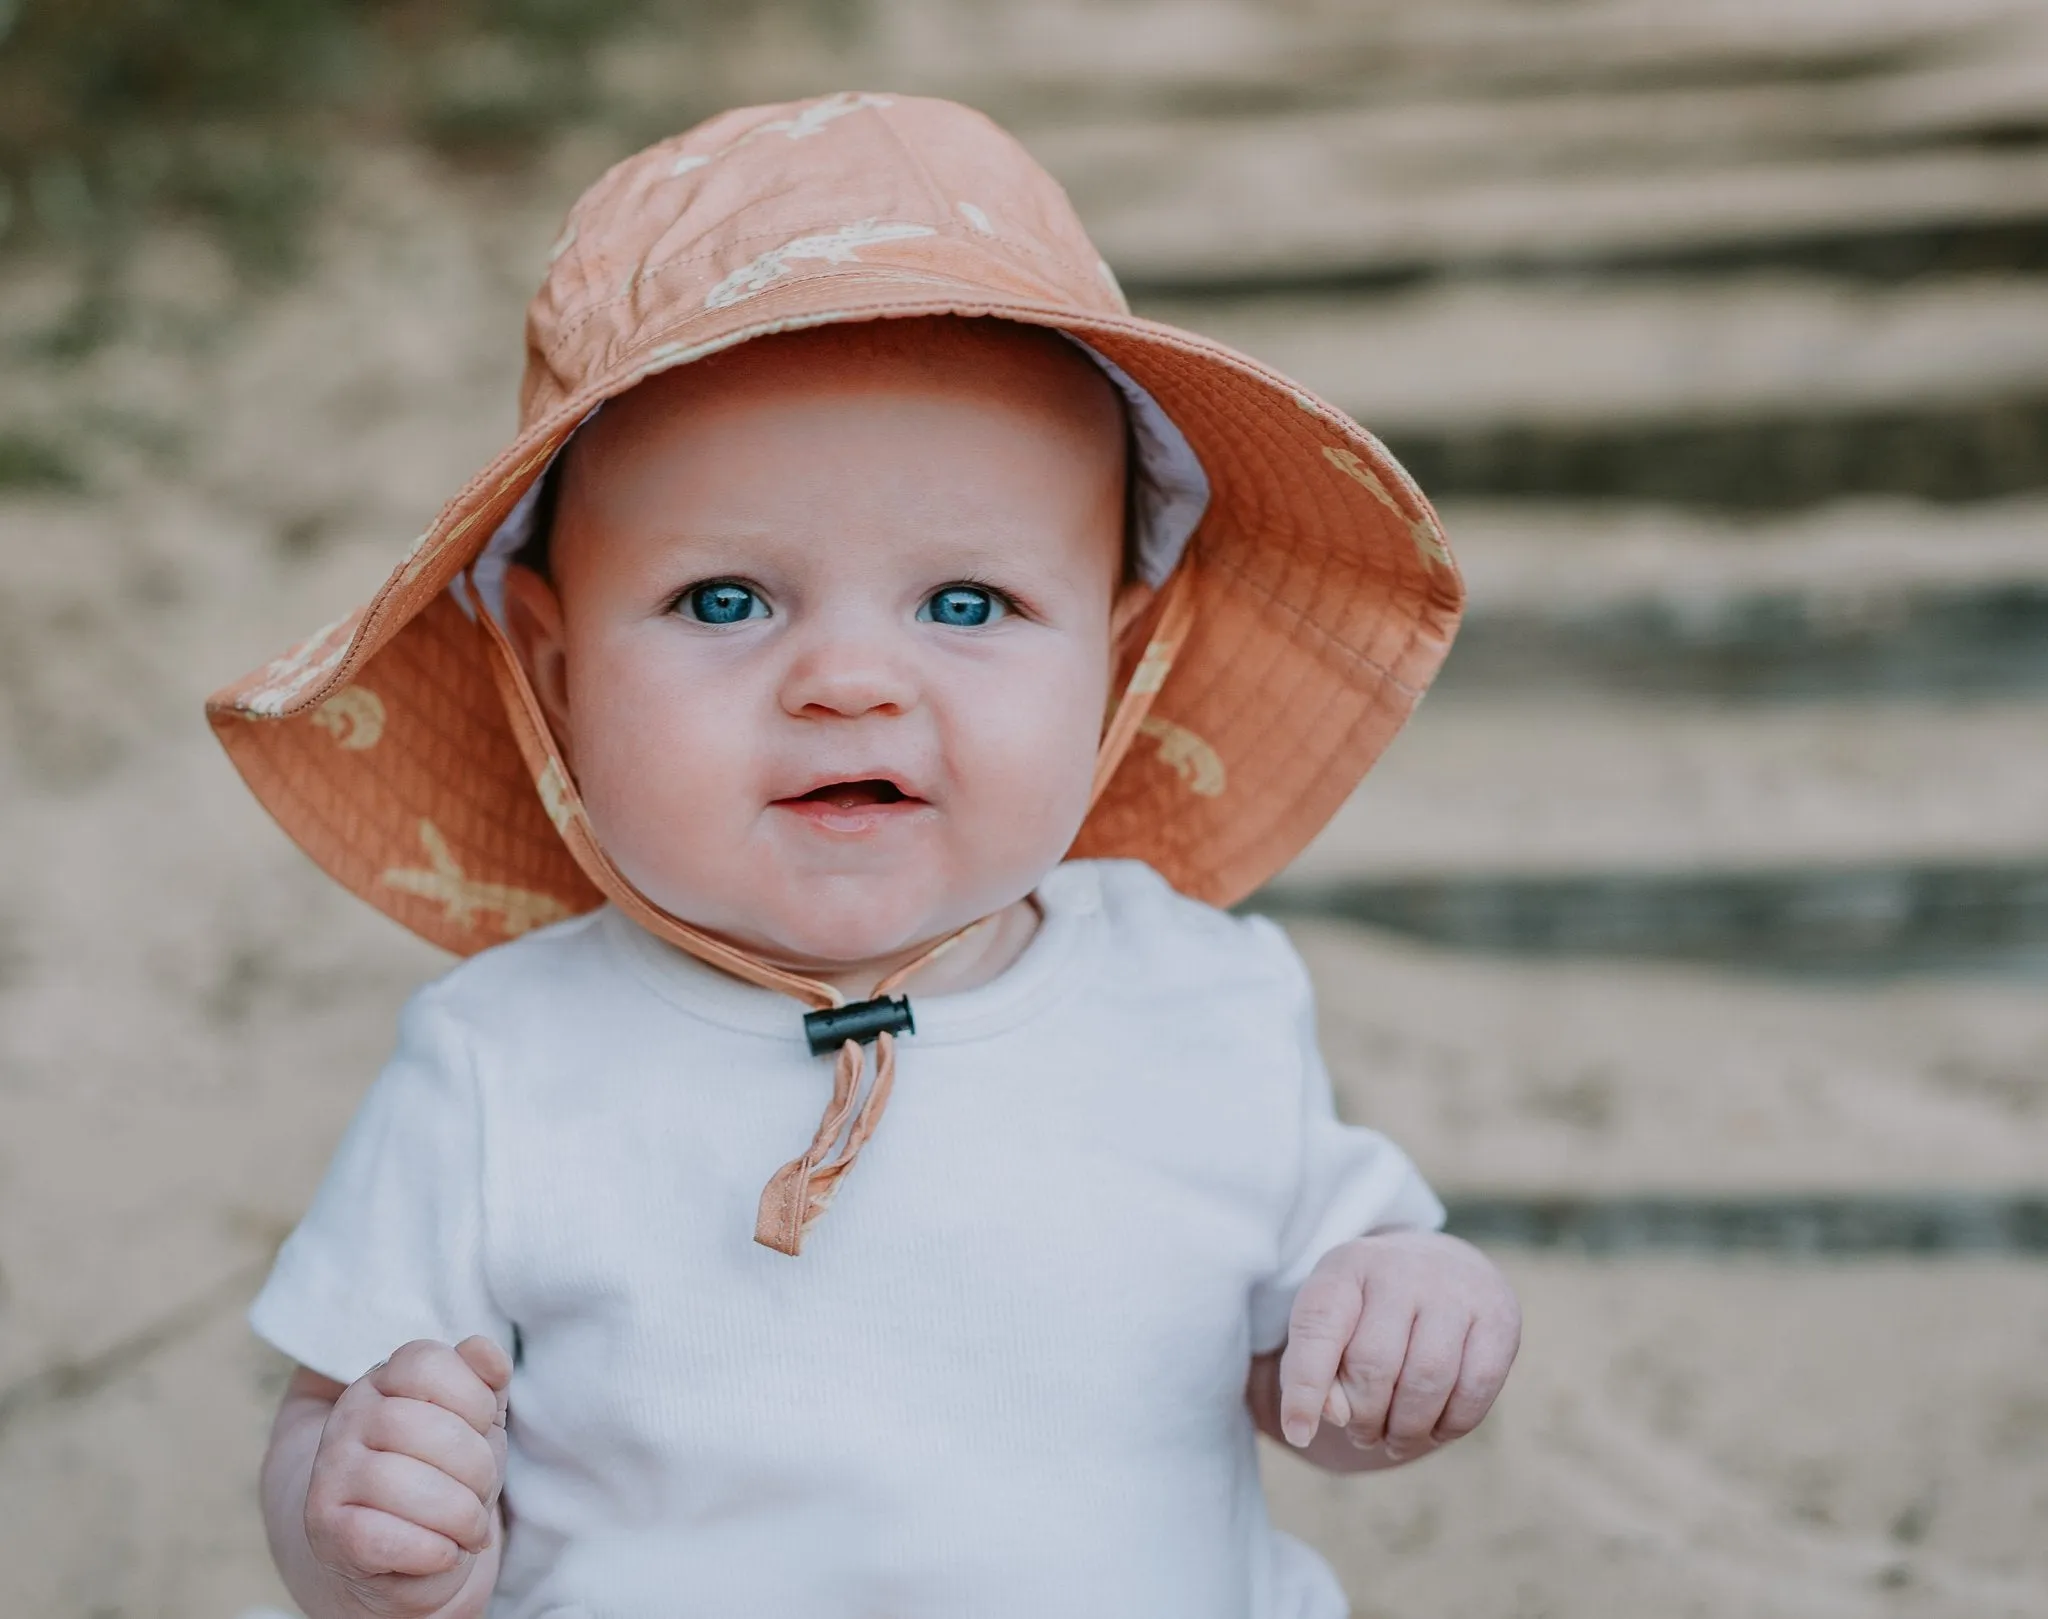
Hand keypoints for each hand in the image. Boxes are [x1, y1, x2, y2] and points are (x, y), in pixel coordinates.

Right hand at [303, 1336, 511, 1616]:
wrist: (398, 1555)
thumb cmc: (443, 1477)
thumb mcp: (473, 1423)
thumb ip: (484, 1381)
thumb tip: (484, 1350)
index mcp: (383, 1380)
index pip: (427, 1362)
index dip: (474, 1399)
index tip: (482, 1429)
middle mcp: (348, 1418)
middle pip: (423, 1426)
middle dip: (475, 1466)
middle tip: (481, 1492)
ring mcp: (330, 1474)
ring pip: (400, 1482)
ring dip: (459, 1513)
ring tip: (469, 1528)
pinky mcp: (326, 1533)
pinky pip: (380, 1537)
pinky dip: (431, 1550)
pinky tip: (444, 1553)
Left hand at [1277, 1230, 1518, 1461]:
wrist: (1438, 1267)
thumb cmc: (1368, 1311)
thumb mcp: (1329, 1326)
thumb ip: (1312, 1372)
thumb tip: (1335, 1416)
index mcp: (1346, 1266)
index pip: (1318, 1327)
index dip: (1304, 1387)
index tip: (1297, 1432)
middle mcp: (1401, 1269)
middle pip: (1375, 1365)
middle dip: (1364, 1417)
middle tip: (1362, 1434)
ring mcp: (1455, 1289)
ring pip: (1427, 1381)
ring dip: (1406, 1429)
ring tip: (1393, 1438)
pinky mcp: (1499, 1317)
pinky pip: (1475, 1389)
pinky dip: (1451, 1426)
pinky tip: (1434, 1429)